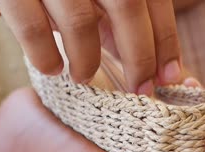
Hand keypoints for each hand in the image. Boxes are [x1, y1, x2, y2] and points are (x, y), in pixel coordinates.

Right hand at [0, 0, 181, 94]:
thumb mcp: (88, 6)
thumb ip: (118, 26)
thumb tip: (157, 66)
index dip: (165, 38)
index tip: (170, 76)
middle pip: (127, 4)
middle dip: (139, 55)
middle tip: (139, 90)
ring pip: (81, 19)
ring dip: (87, 59)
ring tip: (82, 76)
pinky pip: (34, 28)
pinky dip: (46, 56)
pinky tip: (51, 68)